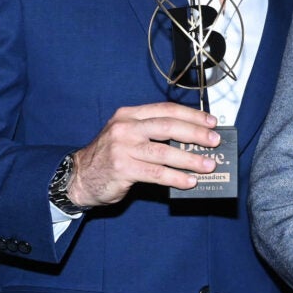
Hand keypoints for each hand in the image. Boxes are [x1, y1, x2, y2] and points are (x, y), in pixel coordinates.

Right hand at [65, 103, 221, 206]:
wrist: (79, 177)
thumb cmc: (109, 157)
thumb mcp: (127, 136)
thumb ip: (152, 133)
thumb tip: (190, 140)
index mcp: (129, 115)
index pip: (166, 110)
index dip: (191, 115)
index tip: (211, 122)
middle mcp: (126, 127)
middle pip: (168, 126)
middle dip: (196, 133)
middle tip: (214, 140)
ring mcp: (123, 148)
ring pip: (165, 151)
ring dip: (190, 159)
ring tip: (208, 165)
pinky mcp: (122, 168)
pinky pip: (156, 173)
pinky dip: (176, 177)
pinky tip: (189, 181)